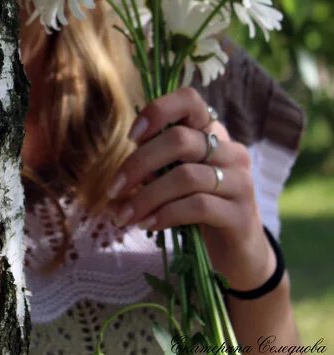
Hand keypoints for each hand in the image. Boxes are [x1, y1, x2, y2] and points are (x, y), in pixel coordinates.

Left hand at [106, 87, 275, 289]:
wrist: (237, 255)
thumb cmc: (199, 210)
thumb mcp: (175, 180)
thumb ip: (155, 167)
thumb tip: (119, 175)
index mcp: (213, 133)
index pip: (190, 100)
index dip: (158, 111)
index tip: (131, 137)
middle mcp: (231, 151)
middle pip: (179, 140)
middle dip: (139, 163)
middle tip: (114, 188)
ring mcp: (240, 181)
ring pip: (185, 176)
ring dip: (146, 196)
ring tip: (125, 215)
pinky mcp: (240, 214)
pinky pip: (198, 206)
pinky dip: (166, 214)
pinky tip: (149, 225)